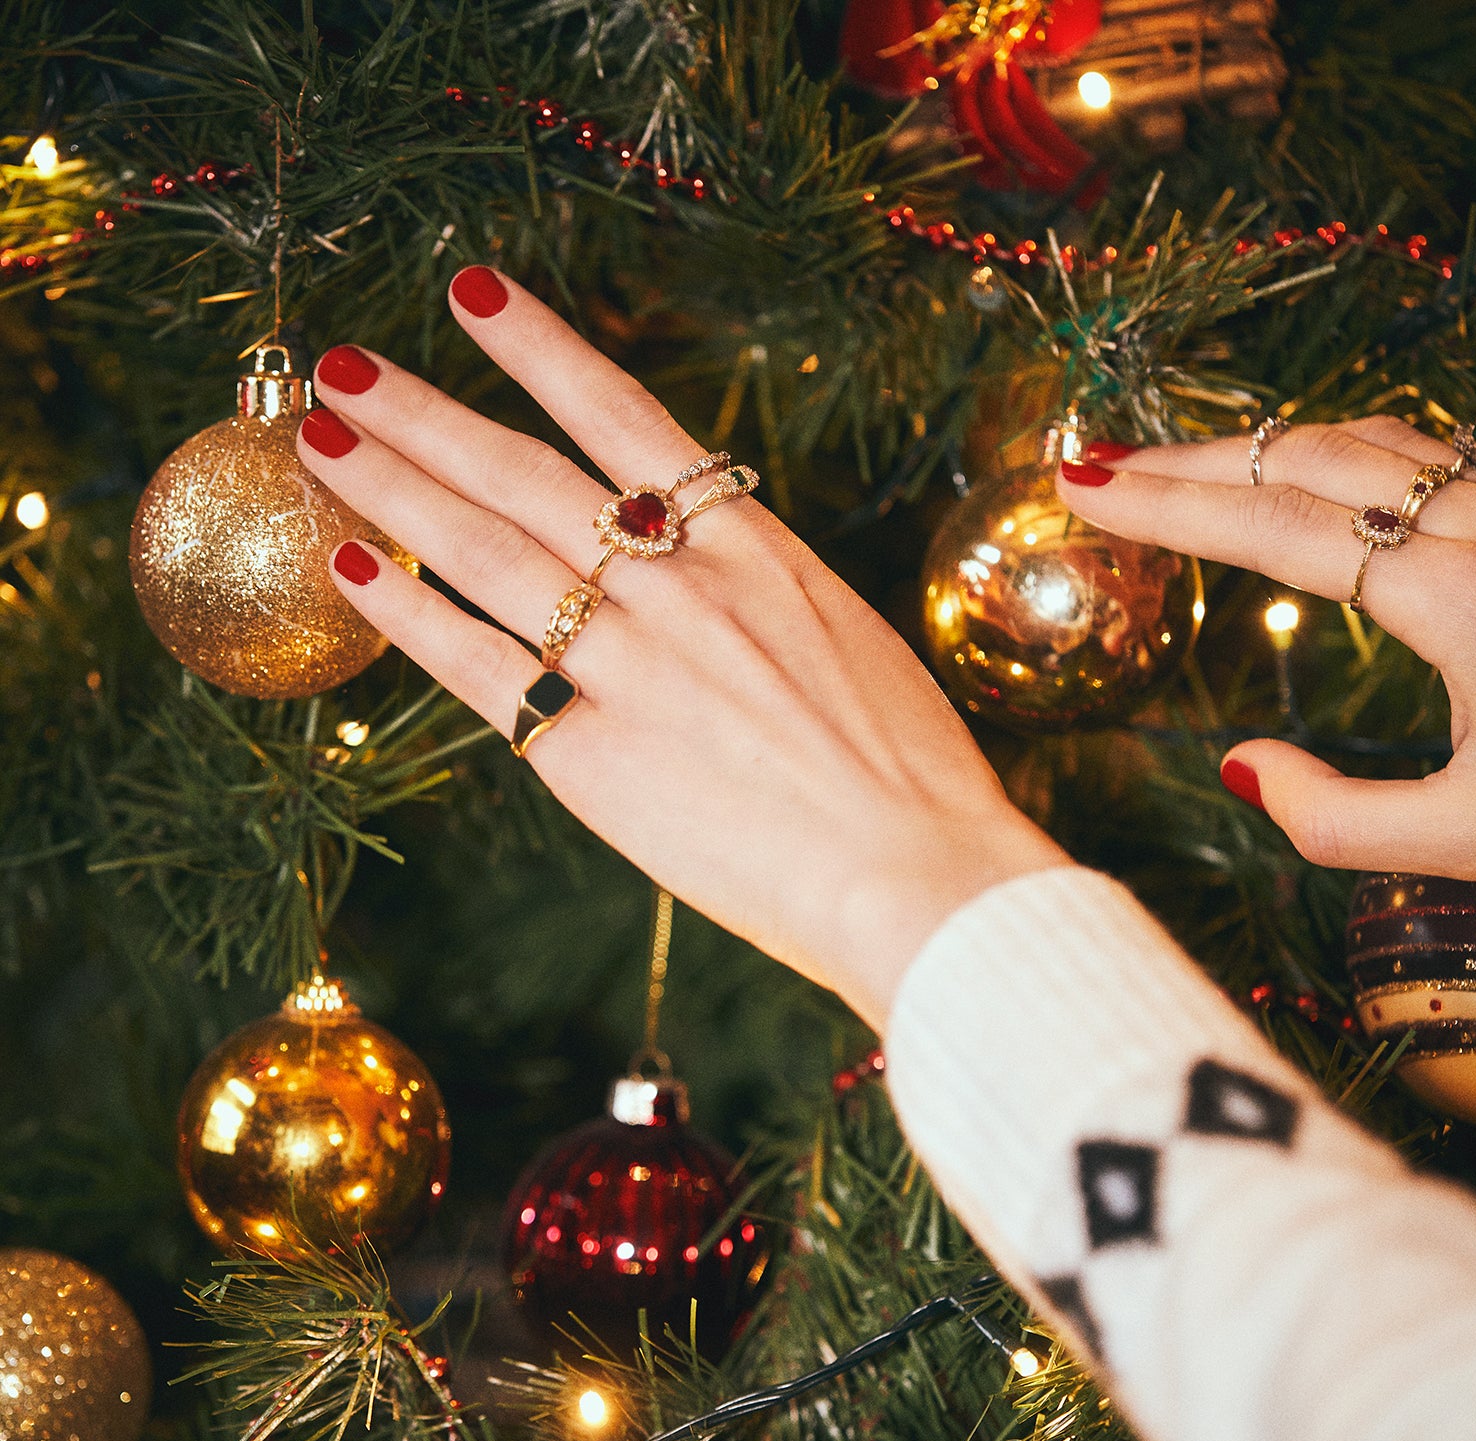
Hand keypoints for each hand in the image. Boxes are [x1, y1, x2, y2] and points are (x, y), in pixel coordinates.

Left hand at [299, 269, 1067, 1030]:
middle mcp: (683, 588)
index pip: (627, 418)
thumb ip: (756, 592)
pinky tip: (354, 565)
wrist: (916, 873)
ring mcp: (633, 667)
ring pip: (488, 553)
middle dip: (426, 412)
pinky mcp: (594, 755)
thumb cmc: (907, 767)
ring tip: (322, 441)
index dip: (541, 349)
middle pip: (527, 474)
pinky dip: (410, 613)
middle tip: (346, 367)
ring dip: (394, 488)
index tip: (474, 295)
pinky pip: (480, 669)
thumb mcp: (843, 635)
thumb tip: (691, 568)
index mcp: (756, 548)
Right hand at [1058, 418, 1475, 879]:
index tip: (1080, 487)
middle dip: (1186, 461)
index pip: (1271, 528)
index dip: (1165, 506)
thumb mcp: (1475, 839)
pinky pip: (1413, 452)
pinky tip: (1294, 473)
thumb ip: (1337, 819)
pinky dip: (1323, 450)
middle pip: (1303, 459)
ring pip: (1361, 440)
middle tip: (1094, 466)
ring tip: (1172, 470)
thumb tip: (1241, 766)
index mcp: (1454, 597)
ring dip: (1252, 447)